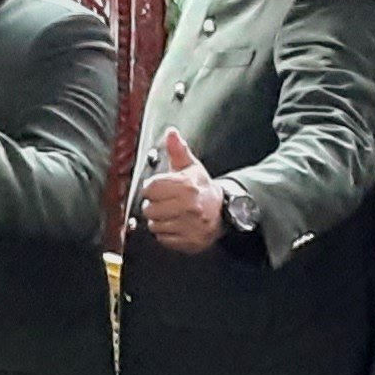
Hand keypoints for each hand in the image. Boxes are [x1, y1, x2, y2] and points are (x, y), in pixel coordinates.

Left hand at [137, 127, 227, 254]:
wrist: (224, 212)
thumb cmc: (203, 188)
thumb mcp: (192, 167)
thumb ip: (178, 150)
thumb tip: (171, 133)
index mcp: (186, 186)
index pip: (150, 188)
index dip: (151, 188)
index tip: (158, 188)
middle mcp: (188, 206)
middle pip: (149, 209)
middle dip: (153, 205)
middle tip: (164, 202)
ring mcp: (189, 225)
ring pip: (154, 225)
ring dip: (159, 220)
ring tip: (170, 213)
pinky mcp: (189, 241)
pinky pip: (163, 239)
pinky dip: (166, 234)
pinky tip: (175, 224)